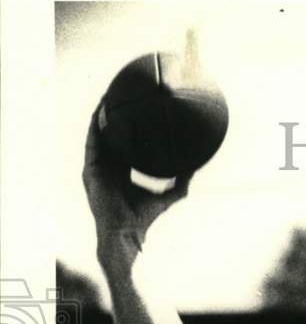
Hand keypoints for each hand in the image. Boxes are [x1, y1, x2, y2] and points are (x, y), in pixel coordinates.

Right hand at [82, 102, 190, 265]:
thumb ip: (182, 180)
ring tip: (113, 93)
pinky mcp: (90, 169)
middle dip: (116, 112)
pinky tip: (104, 110)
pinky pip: (93, 141)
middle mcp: (108, 165)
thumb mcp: (169, 194)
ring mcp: (97, 166)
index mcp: (122, 169)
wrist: (126, 232)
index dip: (131, 124)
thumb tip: (198, 167)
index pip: (125, 141)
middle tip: (125, 91)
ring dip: (105, 112)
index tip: (140, 107)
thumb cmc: (144, 218)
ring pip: (99, 132)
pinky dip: (98, 125)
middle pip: (111, 132)